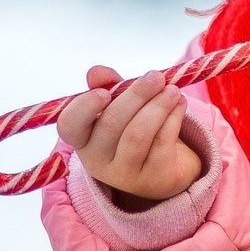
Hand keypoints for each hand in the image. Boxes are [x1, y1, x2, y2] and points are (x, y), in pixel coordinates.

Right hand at [56, 65, 201, 208]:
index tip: (104, 92)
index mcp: (83, 139)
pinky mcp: (155, 178)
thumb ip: (109, 86)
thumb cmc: (136, 128)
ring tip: (172, 90)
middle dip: (136, 95)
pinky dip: (173, 118)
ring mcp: (125, 174)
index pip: (70, 126)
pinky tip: (179, 104)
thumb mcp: (121, 106)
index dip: (84, 108)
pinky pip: (162, 143)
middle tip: (156, 77)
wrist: (169, 164)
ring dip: (158, 106)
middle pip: (111, 124)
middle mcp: (98, 161)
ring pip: (138, 134)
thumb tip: (96, 71)